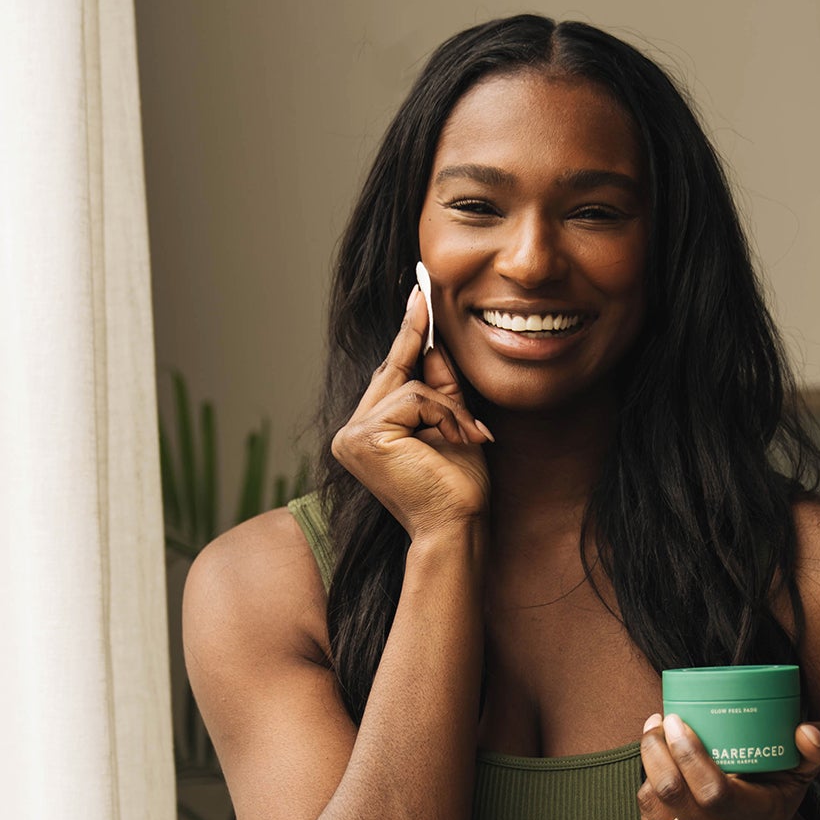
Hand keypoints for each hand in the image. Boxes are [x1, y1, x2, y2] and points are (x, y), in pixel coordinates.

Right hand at [329, 283, 492, 541]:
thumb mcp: (453, 425)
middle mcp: (350, 434)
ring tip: (469, 437)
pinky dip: (445, 416)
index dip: (404, 335)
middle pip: (393, 373)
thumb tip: (434, 343)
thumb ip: (440, 388)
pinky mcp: (366, 436)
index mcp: (365, 435)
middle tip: (424, 292)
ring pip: (409, 387)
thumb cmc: (458, 488)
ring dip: (449, 409)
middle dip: (425, 356)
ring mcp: (352, 436)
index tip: (416, 293)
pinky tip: (458, 440)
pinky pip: (414, 400)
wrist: (457, 527)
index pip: (388, 376)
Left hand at [637, 713, 819, 819]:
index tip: (677, 720)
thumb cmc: (776, 801)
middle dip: (657, 752)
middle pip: (675, 796)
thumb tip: (808, 731)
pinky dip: (647, 789)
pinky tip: (656, 771)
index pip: (714, 792)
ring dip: (648, 766)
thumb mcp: (801, 776)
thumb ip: (815, 750)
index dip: (688, 754)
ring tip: (655, 740)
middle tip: (659, 723)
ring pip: (654, 806)